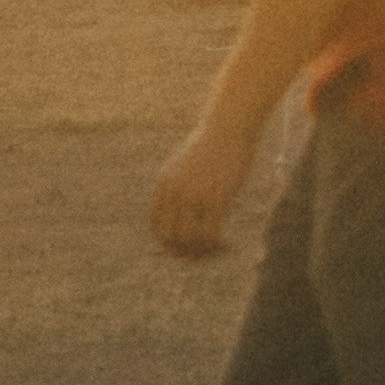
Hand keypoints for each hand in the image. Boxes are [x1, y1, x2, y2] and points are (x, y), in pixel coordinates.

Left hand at [152, 116, 253, 259]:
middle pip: (171, 238)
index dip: (170, 244)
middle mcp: (174, 192)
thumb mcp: (184, 165)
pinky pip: (210, 233)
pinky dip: (217, 245)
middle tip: (203, 255)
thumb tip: (182, 207)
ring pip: (190, 240)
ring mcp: (194, 195)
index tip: (186, 249)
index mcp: (164, 185)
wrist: (227, 128)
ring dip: (204, 251)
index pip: (157, 227)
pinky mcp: (215, 198)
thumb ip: (179, 185)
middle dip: (186, 252)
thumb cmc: (209, 145)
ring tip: (217, 249)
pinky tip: (227, 244)